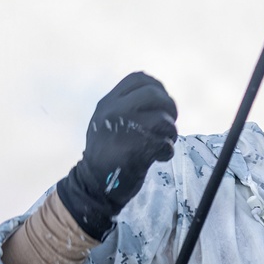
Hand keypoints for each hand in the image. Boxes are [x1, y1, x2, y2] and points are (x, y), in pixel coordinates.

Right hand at [57, 72, 177, 239]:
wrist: (93, 183)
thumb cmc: (106, 153)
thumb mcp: (107, 121)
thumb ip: (126, 107)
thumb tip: (158, 99)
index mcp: (109, 102)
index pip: (139, 79)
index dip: (157, 87)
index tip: (162, 103)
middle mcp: (115, 111)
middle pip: (155, 95)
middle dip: (169, 108)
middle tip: (168, 125)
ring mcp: (125, 129)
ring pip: (162, 119)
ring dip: (170, 133)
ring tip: (164, 143)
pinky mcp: (135, 150)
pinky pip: (163, 143)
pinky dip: (167, 150)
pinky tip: (160, 156)